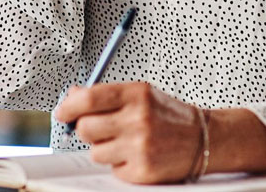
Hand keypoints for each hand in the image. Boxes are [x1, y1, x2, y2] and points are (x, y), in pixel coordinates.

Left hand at [53, 82, 201, 183]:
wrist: (203, 138)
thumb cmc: (169, 116)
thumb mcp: (142, 94)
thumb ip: (107, 95)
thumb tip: (72, 96)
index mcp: (136, 95)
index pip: (88, 98)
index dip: (68, 106)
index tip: (63, 112)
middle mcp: (138, 119)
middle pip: (85, 128)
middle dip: (85, 129)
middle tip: (98, 129)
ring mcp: (140, 147)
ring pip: (95, 152)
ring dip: (104, 148)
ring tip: (124, 142)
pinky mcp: (142, 170)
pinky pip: (112, 169)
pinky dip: (119, 163)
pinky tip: (136, 154)